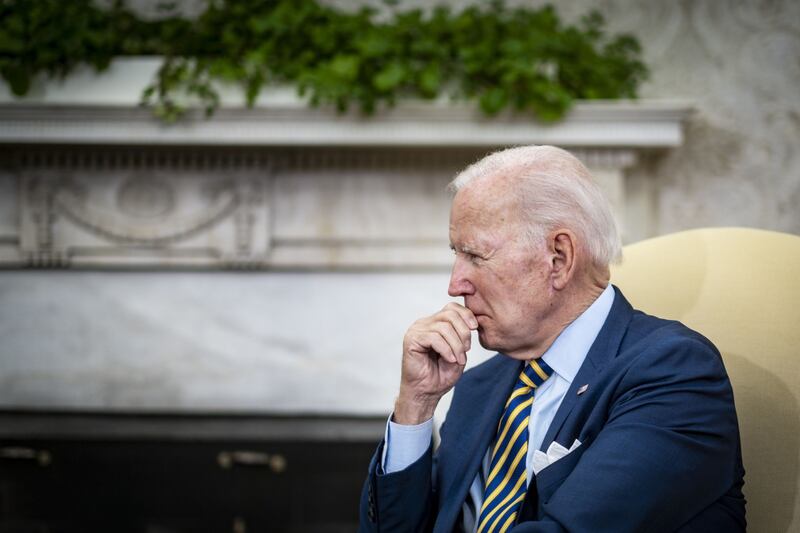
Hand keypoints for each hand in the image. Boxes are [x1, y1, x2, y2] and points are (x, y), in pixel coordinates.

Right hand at [394, 303, 477, 424]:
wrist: (426, 393)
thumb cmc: (440, 375)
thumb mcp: (458, 353)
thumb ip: (462, 337)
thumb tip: (471, 323)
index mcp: (435, 323)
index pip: (452, 308)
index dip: (466, 315)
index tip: (475, 328)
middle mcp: (424, 323)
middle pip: (449, 314)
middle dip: (463, 332)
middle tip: (466, 350)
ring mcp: (416, 330)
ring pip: (444, 327)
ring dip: (456, 345)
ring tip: (458, 360)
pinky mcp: (411, 340)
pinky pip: (434, 337)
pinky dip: (446, 349)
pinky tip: (450, 359)